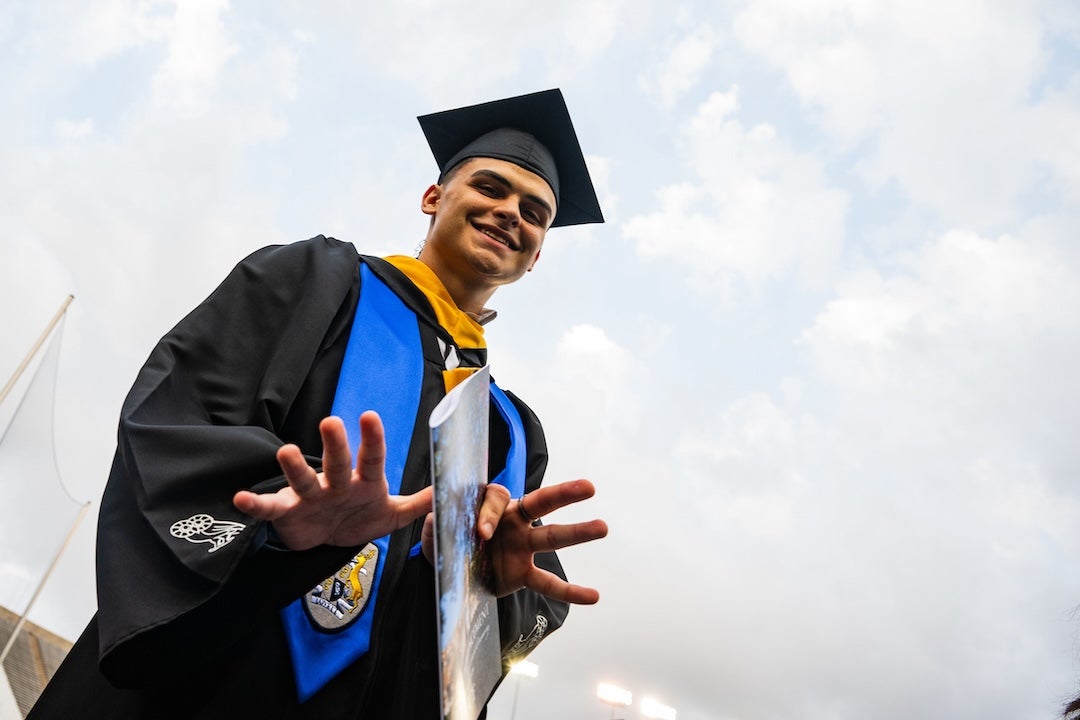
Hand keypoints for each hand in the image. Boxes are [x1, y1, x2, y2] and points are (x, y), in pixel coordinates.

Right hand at [233, 411, 432, 550]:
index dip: (372, 439)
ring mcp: (309, 496)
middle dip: (335, 444)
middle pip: (336, 462)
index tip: (370, 416)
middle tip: (332, 421)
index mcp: (363, 482)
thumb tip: (448, 491)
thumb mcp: (392, 514)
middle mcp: (335, 483)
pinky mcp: (287, 512)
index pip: (371, 458)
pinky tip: (241, 498)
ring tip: (285, 452)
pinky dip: (255, 504)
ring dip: (293, 467)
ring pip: (301, 480)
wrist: (325, 538)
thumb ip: (419, 503)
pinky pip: (269, 509)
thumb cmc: (359, 516)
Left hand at [420, 479, 607, 603]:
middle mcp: (512, 521)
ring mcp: (522, 547)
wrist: (448, 569)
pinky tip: (594, 596)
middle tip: (589, 487)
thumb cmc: (444, 538)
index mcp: (490, 504)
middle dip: (564, 494)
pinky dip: (570, 591)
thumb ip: (437, 519)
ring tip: (603, 527)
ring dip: (578, 533)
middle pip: (541, 503)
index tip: (481, 533)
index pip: (497, 498)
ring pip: (552, 538)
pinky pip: (548, 583)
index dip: (490, 513)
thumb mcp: (435, 526)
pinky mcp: (521, 574)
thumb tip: (438, 517)